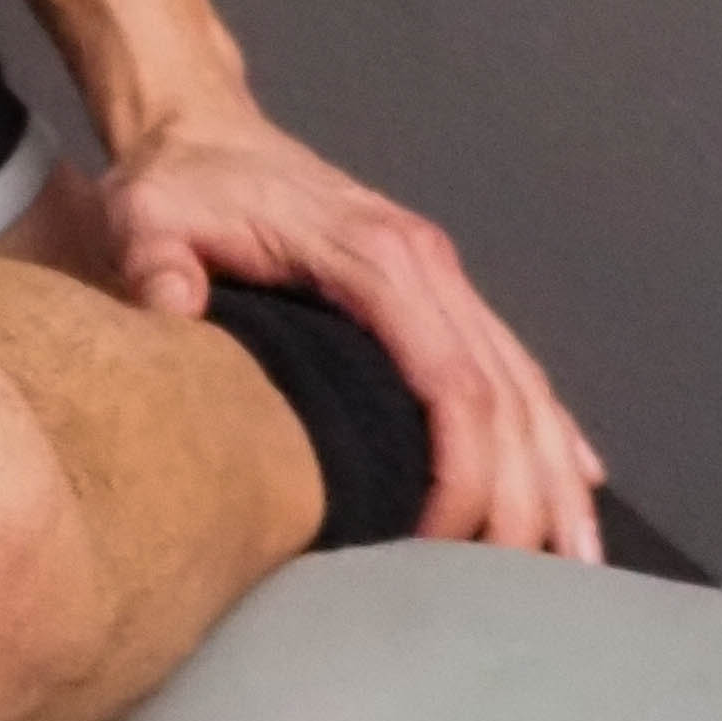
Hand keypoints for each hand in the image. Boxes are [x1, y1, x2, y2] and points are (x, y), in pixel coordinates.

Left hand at [103, 101, 605, 559]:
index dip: (458, 473)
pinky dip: (548, 426)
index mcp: (372, 254)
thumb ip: (156, 262)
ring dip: (553, 474)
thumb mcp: (147, 213)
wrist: (199, 123)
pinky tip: (574, 482)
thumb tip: (174, 310)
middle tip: (512, 597)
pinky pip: (511, 364)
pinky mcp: (436, 288)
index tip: (435, 547)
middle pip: (503, 396)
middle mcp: (426, 263)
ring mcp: (438, 273)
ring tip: (574, 562)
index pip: (449, 379)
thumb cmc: (177, 180)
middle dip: (518, 498)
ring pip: (523, 384)